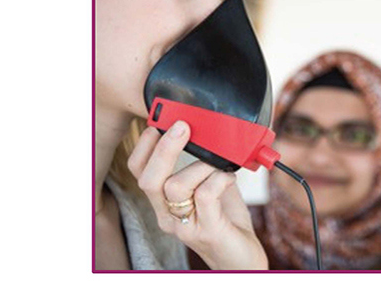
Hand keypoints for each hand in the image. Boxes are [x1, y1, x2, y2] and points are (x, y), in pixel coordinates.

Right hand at [128, 121, 267, 269]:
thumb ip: (205, 164)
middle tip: (182, 126)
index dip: (144, 146)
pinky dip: (219, 178)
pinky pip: (205, 195)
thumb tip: (212, 132)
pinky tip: (230, 177)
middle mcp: (168, 215)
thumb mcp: (211, 185)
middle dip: (164, 148)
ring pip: (176, 186)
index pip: (139, 172)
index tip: (158, 122)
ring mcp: (185, 225)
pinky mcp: (207, 231)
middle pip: (148, 179)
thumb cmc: (226, 220)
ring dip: (200, 165)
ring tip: (220, 163)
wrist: (241, 259)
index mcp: (163, 202)